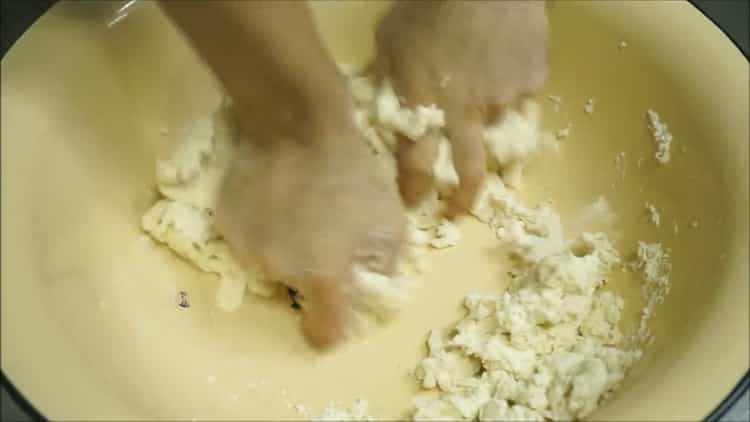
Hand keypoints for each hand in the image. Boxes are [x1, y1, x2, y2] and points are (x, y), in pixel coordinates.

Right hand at [215, 116, 405, 348]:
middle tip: (324, 235)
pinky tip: (275, 198)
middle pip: (296, 292)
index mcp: (323, 278)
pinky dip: (262, 228)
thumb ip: (385, 267)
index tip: (334, 312)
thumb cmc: (353, 173)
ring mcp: (246, 248)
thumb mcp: (392, 223)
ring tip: (299, 211)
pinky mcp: (225, 223)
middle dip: (311, 274)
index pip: (323, 333)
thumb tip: (369, 283)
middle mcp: (278, 273)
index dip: (331, 327)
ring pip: (270, 265)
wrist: (298, 124)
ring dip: (285, 250)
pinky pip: (249, 240)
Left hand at [376, 0, 547, 215]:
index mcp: (425, 105)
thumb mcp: (389, 41)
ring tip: (481, 92)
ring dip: (487, 122)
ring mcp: (504, 98)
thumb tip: (384, 105)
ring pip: (497, 128)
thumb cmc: (425, 5)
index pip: (416, 163)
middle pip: (469, 171)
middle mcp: (466, 112)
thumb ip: (388, 79)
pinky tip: (502, 61)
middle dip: (462, 198)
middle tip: (458, 212)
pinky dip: (512, 87)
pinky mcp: (533, 80)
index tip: (414, 203)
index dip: (414, 188)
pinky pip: (522, 95)